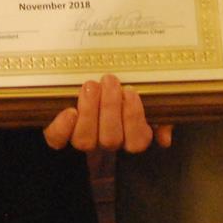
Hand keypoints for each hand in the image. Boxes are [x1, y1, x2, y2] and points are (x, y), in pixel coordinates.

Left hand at [42, 73, 174, 153]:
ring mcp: (83, 140)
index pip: (137, 141)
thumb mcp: (148, 99)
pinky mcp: (59, 134)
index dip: (133, 118)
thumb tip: (165, 138)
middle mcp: (107, 142)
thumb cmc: (124, 91)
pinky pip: (57, 140)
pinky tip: (69, 111)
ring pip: (85, 140)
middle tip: (109, 80)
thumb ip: (161, 116)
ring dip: (89, 111)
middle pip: (111, 139)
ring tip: (91, 85)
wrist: (92, 84)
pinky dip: (62, 127)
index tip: (130, 91)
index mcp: (131, 136)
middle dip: (110, 107)